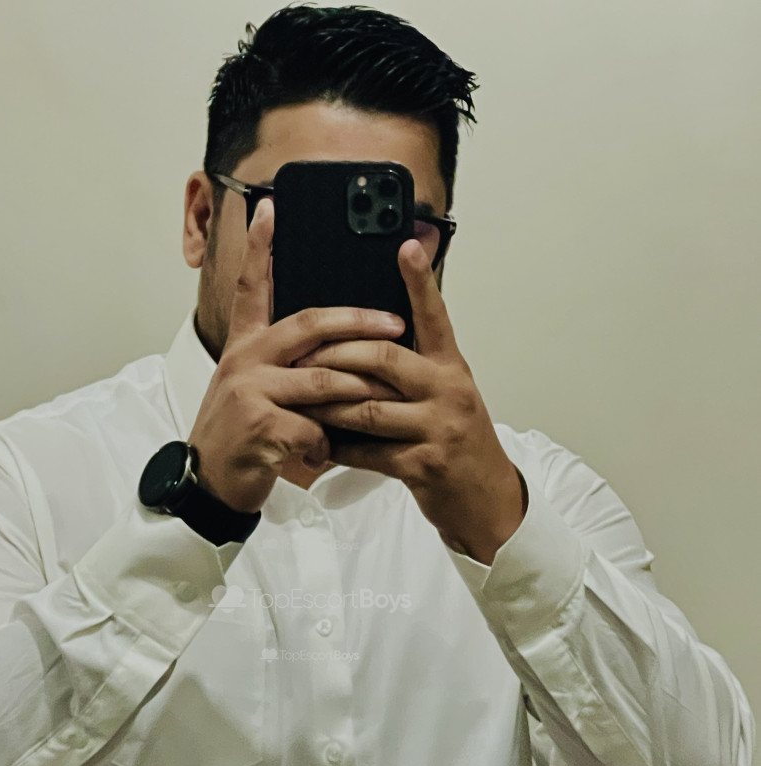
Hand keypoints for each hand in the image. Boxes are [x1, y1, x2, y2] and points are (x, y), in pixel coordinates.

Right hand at [188, 199, 405, 512]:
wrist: (209, 484)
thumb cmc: (241, 438)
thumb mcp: (254, 391)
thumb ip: (284, 367)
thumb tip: (333, 353)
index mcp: (246, 347)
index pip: (251, 288)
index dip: (261, 248)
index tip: (270, 209)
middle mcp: (245, 361)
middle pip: (309, 325)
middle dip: (359, 323)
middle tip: (394, 323)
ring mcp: (249, 392)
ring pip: (321, 381)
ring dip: (359, 392)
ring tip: (384, 398)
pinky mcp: (259, 427)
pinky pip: (312, 428)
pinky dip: (327, 444)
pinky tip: (326, 454)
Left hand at [290, 239, 525, 563]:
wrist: (486, 501)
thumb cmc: (457, 444)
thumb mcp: (445, 397)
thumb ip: (414, 370)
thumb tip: (366, 343)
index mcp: (451, 368)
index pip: (434, 316)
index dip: (420, 281)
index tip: (405, 245)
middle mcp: (448, 391)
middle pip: (384, 358)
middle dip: (336, 355)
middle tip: (299, 353)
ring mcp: (438, 428)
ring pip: (369, 408)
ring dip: (327, 405)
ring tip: (298, 399)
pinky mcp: (424, 465)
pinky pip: (370, 452)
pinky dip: (340, 448)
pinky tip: (319, 444)